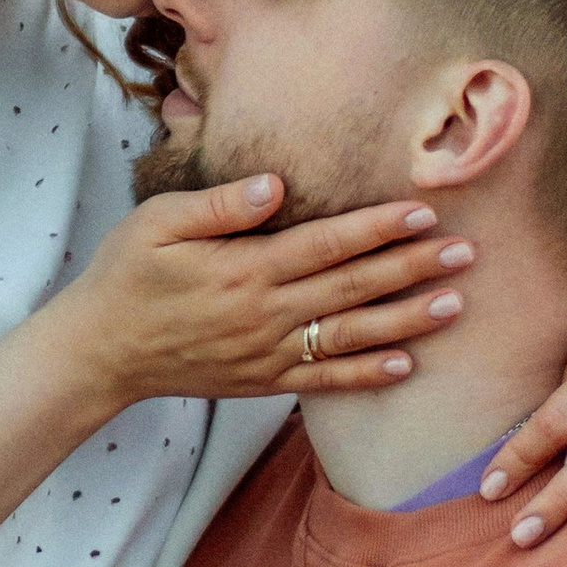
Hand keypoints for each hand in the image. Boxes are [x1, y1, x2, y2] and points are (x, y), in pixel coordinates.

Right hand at [63, 176, 474, 405]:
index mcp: (244, 269)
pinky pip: (325, 379)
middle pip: (352, 288)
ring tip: (454, 305)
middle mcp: (264, 314)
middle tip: (467, 253)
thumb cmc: (126, 274)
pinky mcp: (263, 381)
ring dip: (406, 320)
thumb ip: (220, 205)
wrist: (100, 351)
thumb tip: (276, 185)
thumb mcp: (157, 222)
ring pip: (350, 335)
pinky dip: (367, 374)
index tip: (423, 214)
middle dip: (411, 269)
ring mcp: (267, 353)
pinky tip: (407, 364)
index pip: (325, 244)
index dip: (377, 228)